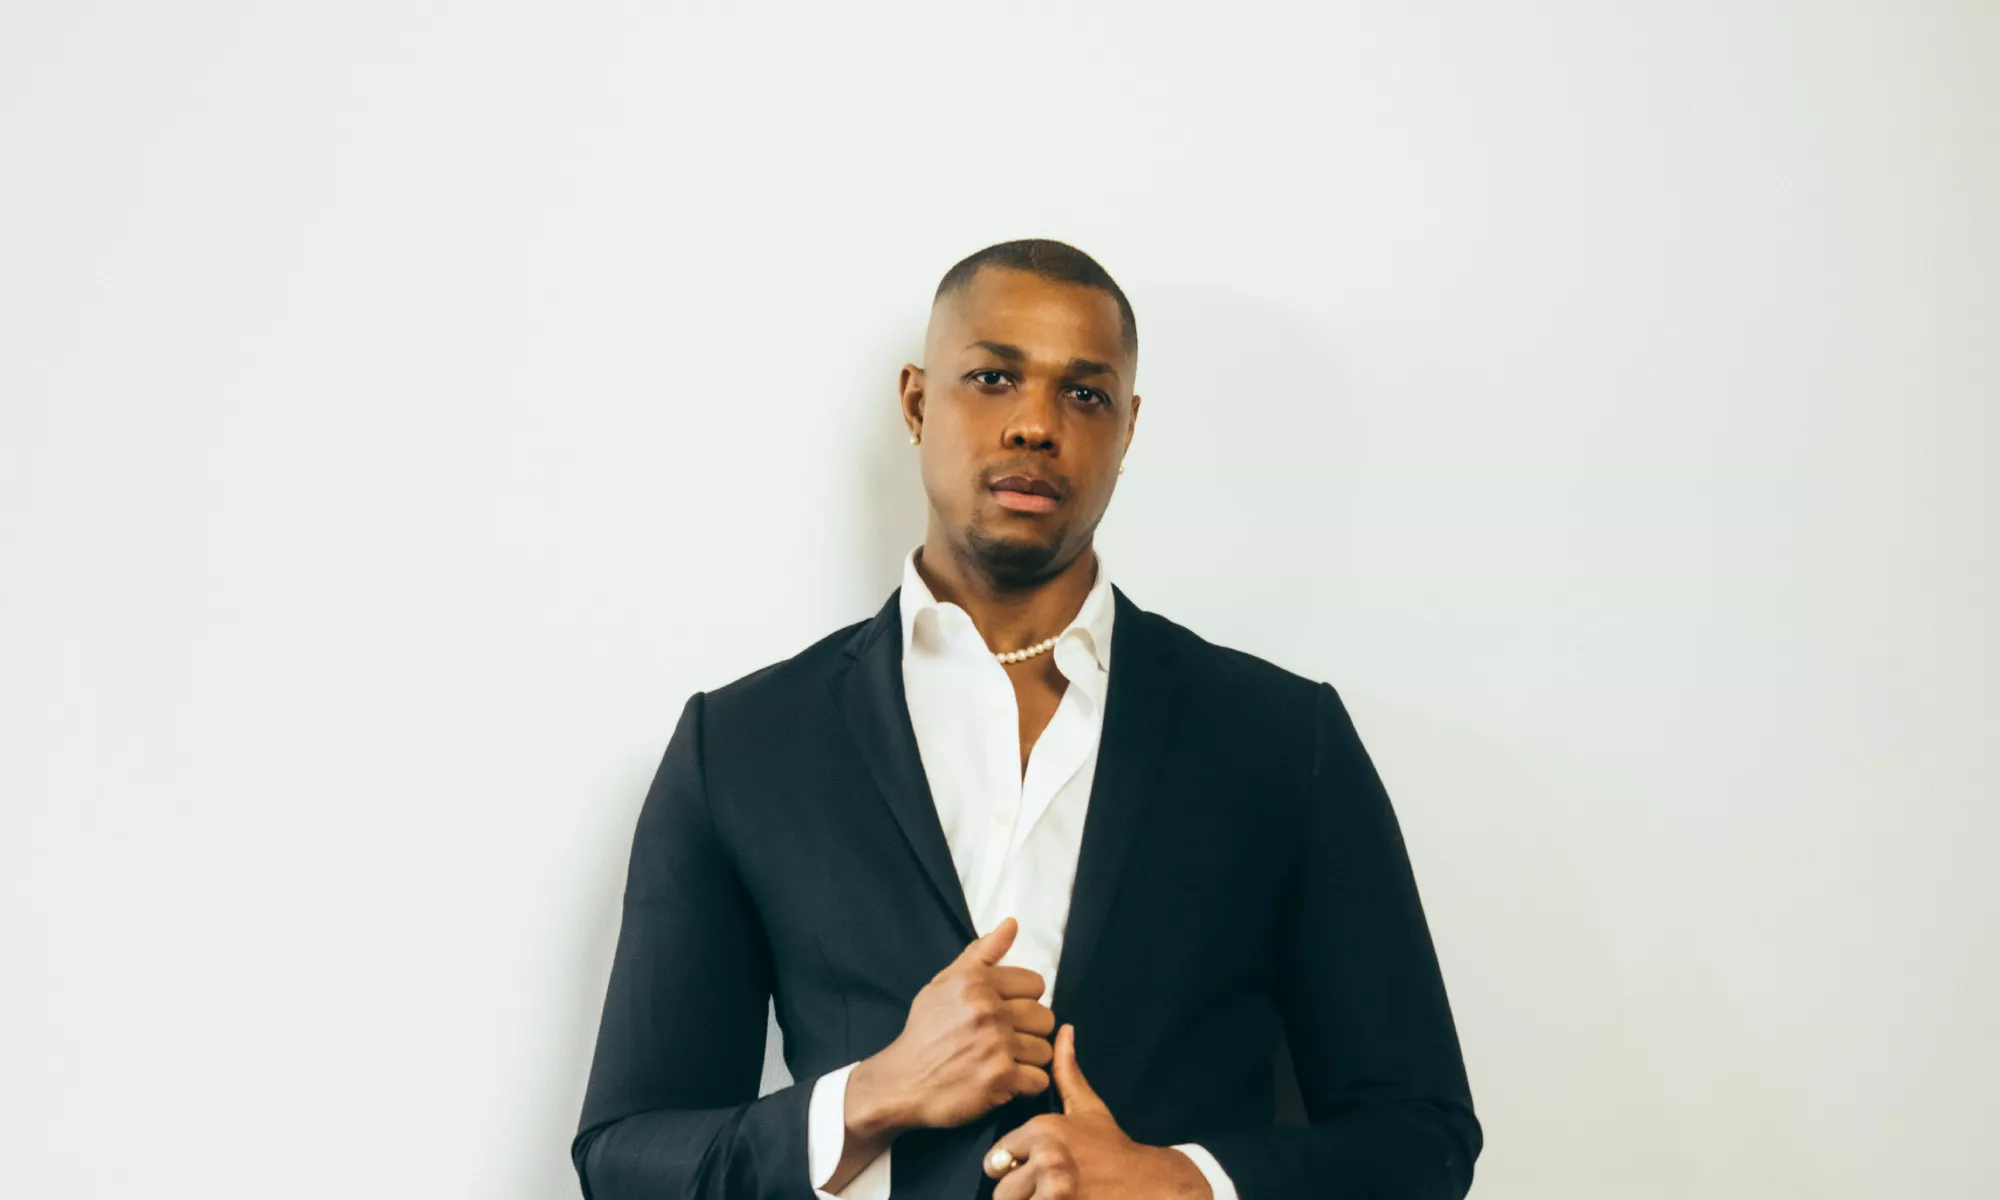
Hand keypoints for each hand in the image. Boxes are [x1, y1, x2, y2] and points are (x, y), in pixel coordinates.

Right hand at [849, 916, 1055, 1134]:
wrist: (902, 1081)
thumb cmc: (925, 1031)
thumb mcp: (945, 982)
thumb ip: (982, 953)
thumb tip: (1012, 924)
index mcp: (978, 983)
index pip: (1036, 985)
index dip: (1025, 1000)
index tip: (1009, 1011)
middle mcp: (989, 1010)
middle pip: (1045, 1018)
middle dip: (1030, 1031)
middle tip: (1008, 1039)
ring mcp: (997, 1045)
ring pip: (1045, 1050)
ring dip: (1029, 1059)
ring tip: (1006, 1060)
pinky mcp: (1000, 1079)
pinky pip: (1039, 1079)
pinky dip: (1026, 1084)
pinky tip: (1007, 1080)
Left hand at [984, 1025, 1211, 1199]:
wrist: (1148, 1184)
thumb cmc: (1112, 1148)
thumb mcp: (1088, 1108)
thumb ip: (1066, 1073)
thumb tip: (1064, 1030)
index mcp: (1042, 1130)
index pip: (996, 1158)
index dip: (1011, 1166)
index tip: (1031, 1167)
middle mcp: (1046, 1159)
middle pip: (1002, 1190)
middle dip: (1018, 1192)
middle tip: (1040, 1189)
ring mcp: (1056, 1192)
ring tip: (1049, 1197)